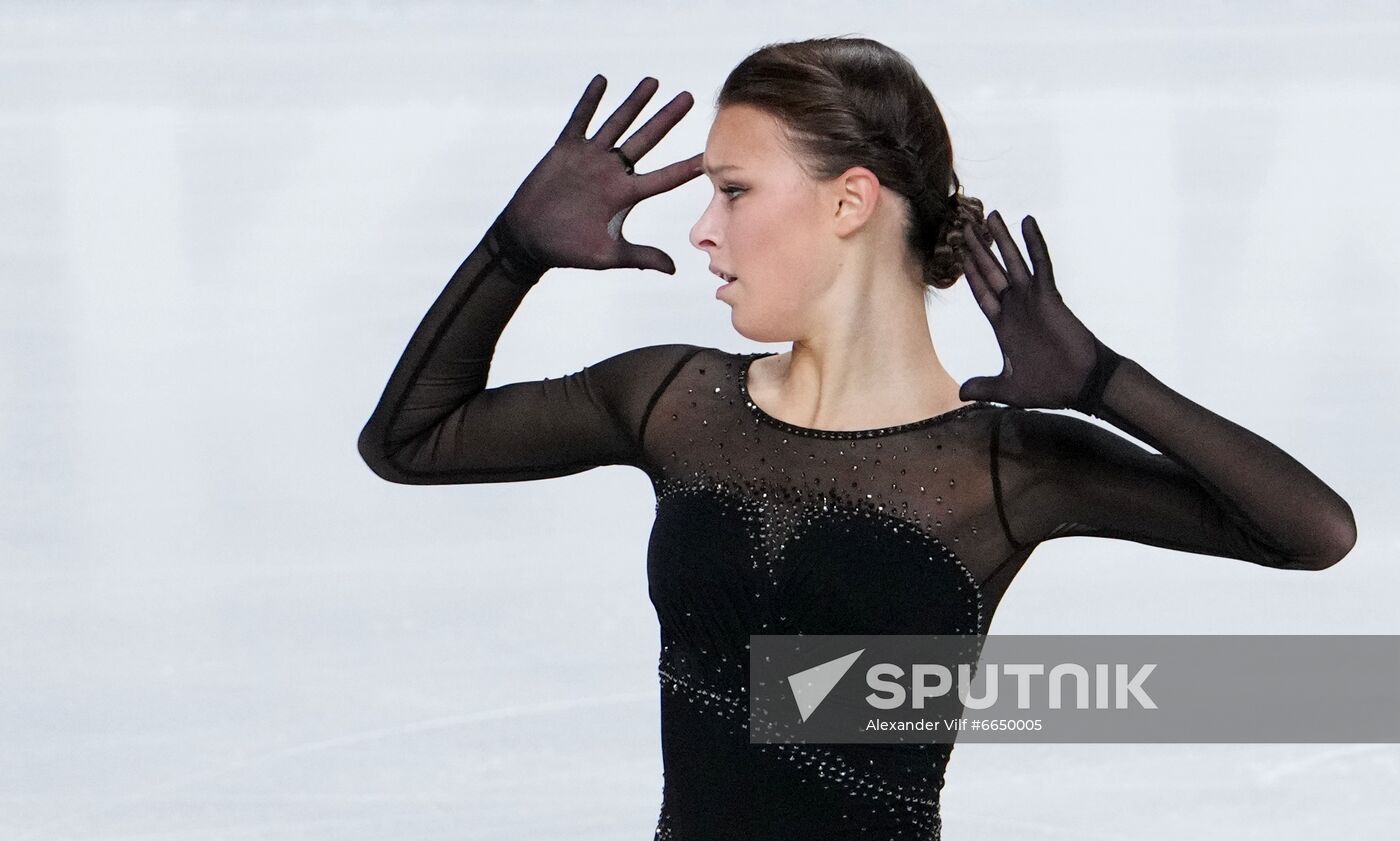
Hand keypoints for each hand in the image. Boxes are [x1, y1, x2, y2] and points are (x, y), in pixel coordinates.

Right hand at [499, 74, 704, 273]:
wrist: (529, 239)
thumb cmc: (569, 250)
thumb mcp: (609, 256)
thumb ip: (642, 256)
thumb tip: (675, 269)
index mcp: (625, 195)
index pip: (664, 178)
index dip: (686, 166)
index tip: (709, 154)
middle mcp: (612, 172)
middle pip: (646, 139)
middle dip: (667, 118)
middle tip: (689, 98)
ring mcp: (589, 158)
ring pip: (617, 124)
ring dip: (634, 103)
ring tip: (653, 82)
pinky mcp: (565, 150)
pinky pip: (580, 121)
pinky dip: (590, 102)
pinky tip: (602, 81)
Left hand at [956, 210, 1102, 409]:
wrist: (1081, 386)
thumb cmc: (1051, 387)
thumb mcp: (1009, 389)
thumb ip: (985, 386)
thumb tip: (961, 393)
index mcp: (1003, 326)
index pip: (982, 292)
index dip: (970, 273)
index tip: (958, 254)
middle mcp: (1015, 307)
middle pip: (991, 271)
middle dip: (978, 250)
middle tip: (964, 226)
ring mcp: (1032, 300)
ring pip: (1012, 262)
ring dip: (1001, 239)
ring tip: (989, 215)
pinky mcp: (1049, 297)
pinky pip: (1040, 264)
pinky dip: (1033, 243)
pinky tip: (1026, 221)